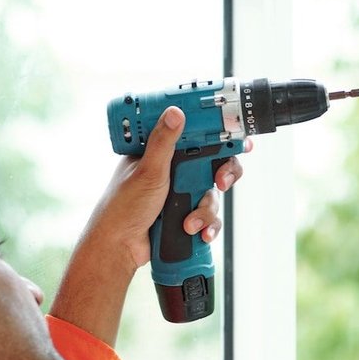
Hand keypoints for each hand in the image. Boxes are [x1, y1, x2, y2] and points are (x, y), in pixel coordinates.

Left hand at [76, 105, 245, 276]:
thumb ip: (164, 142)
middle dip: (222, 176)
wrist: (121, 246)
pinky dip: (207, 226)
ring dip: (206, 211)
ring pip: (212, 195)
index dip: (220, 138)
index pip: (197, 138)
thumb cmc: (124, 206)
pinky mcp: (186, 215)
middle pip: (213, 166)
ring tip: (189, 223)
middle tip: (221, 182)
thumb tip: (175, 112)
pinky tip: (199, 233)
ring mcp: (181, 194)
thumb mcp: (148, 170)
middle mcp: (175, 171)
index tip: (237, 141)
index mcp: (164, 153)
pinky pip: (209, 218)